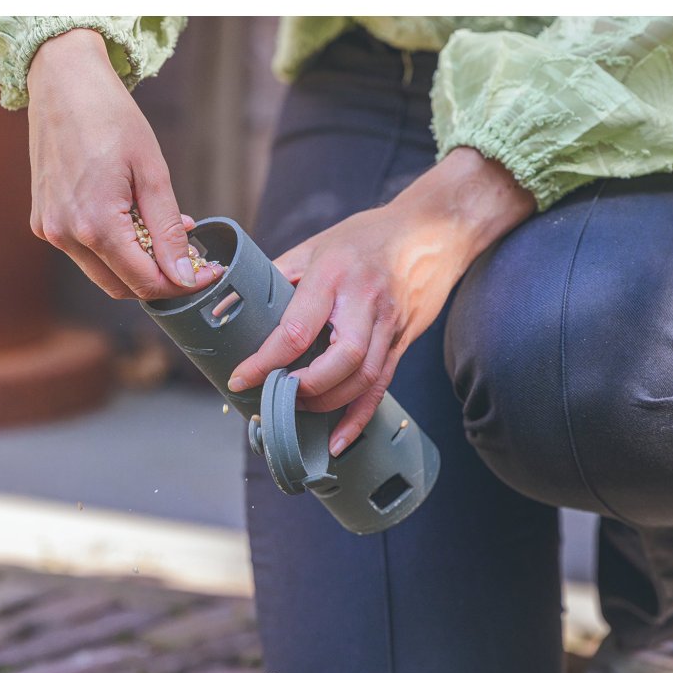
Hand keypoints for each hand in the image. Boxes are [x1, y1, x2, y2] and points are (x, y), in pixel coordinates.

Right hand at [26, 28, 221, 299]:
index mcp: (96, 224)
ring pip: (102, 274)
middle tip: (191, 259)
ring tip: (165, 233)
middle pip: (122, 287)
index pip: (146, 282)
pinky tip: (134, 220)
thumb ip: (168, 231)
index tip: (209, 273)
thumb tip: (183, 275)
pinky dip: (113, 249)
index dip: (183, 284)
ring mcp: (50, 230)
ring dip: (137, 265)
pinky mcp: (43, 221)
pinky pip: (84, 253)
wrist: (63, 81)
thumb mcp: (153, 173)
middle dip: (160, 280)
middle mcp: (66, 235)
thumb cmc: (111, 117)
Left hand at [227, 148, 535, 454]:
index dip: (266, 360)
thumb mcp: (316, 245)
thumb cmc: (367, 236)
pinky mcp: (402, 341)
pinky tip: (337, 442)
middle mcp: (365, 302)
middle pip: (341, 360)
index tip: (241, 378)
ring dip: (326, 404)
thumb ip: (280, 276)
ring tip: (296, 410)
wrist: (434, 230)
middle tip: (275, 395)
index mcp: (334, 275)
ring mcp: (389, 325)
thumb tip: (238, 307)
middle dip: (305, 388)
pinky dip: (358, 419)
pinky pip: (381, 387)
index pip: (297, 329)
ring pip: (363, 379)